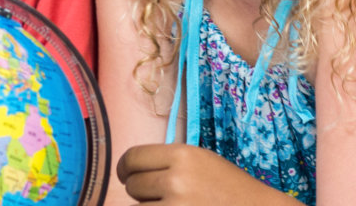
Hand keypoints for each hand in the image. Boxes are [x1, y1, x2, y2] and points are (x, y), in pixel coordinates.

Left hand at [116, 144, 295, 204]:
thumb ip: (168, 162)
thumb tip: (130, 172)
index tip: (126, 175)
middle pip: (133, 185)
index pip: (132, 158)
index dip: (125, 168)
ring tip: (171, 205)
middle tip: (159, 195)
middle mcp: (176, 179)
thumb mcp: (201, 162)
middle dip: (141, 191)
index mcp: (183, 155)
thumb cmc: (229, 188)